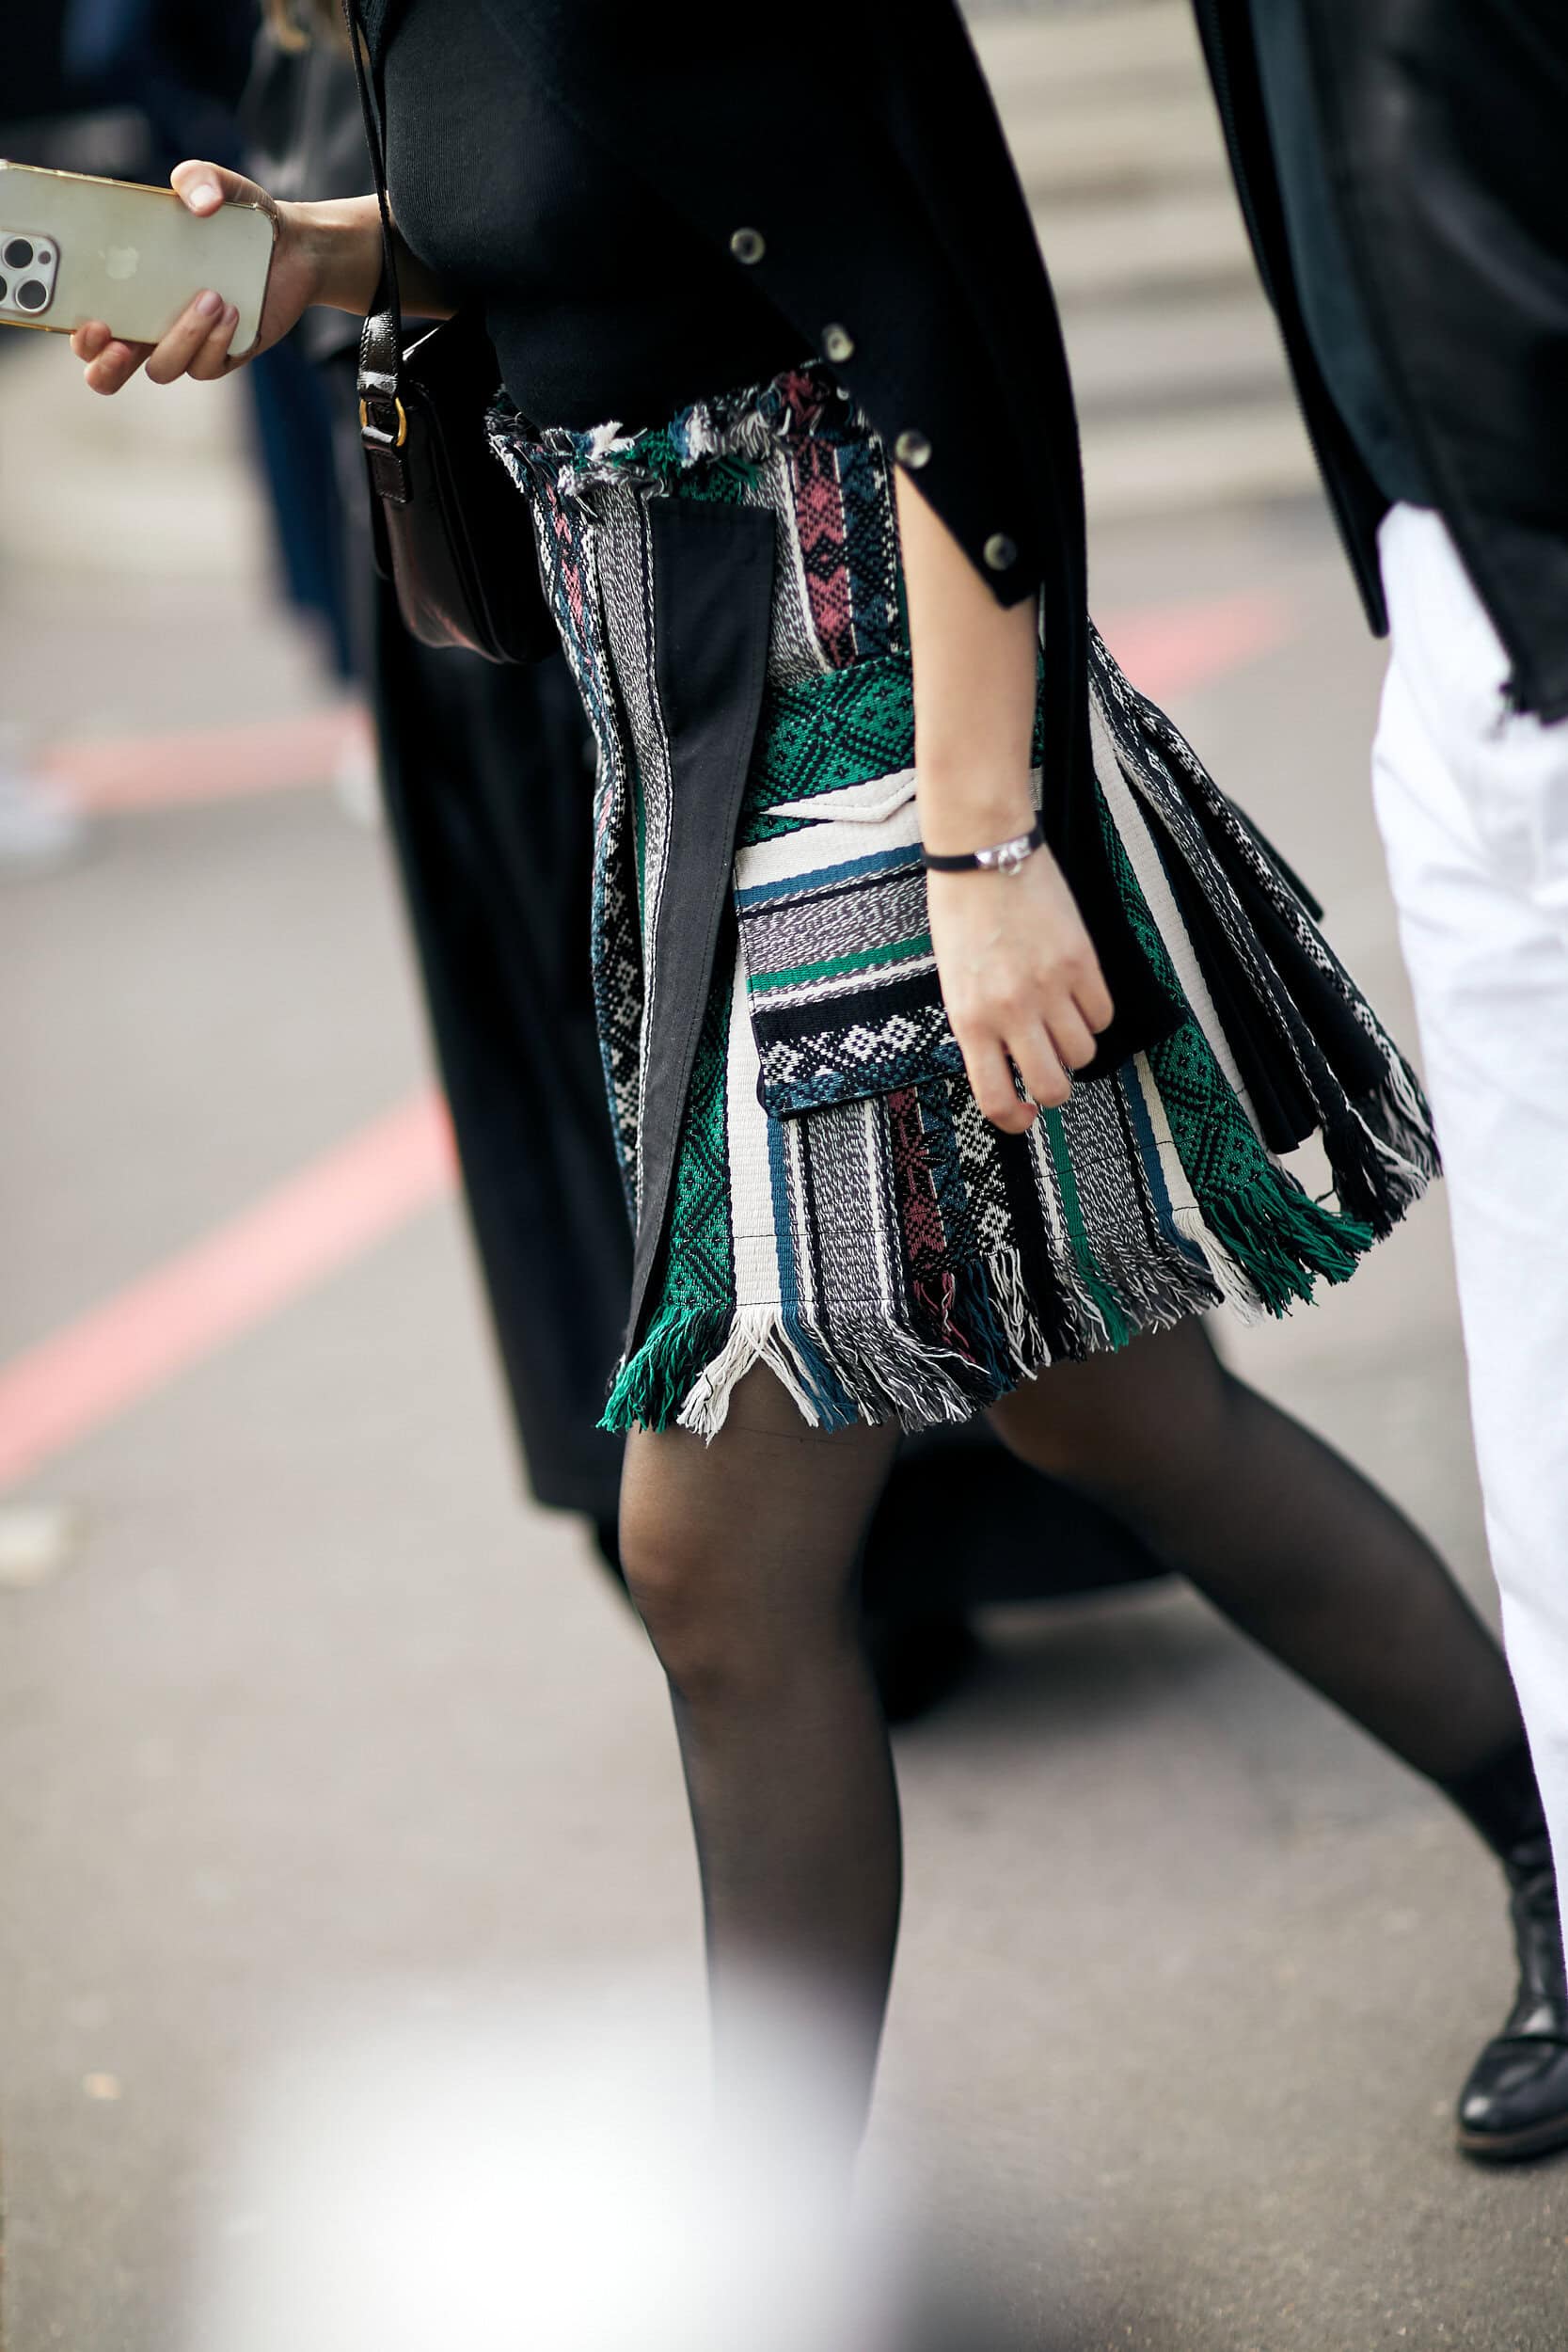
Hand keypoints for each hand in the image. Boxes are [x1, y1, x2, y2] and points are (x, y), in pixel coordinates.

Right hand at [70, 160, 335, 396]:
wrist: (293, 247)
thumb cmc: (239, 220)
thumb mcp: (220, 187)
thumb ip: (199, 177)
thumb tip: (200, 201)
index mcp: (126, 290)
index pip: (85, 324)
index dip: (77, 334)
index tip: (87, 319)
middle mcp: (148, 324)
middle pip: (106, 371)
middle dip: (104, 365)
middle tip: (119, 342)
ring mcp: (184, 344)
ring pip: (162, 367)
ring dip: (180, 337)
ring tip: (211, 297)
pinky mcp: (220, 356)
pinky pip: (205, 367)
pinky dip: (214, 342)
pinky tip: (232, 311)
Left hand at [927, 844, 1113, 1131]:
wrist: (984, 856)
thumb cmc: (960, 917)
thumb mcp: (954, 984)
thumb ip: (980, 1028)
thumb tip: (1010, 1068)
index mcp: (969, 1020)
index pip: (996, 1097)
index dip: (1014, 1120)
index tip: (1023, 1115)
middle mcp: (1010, 1011)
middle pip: (1053, 1086)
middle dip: (1054, 1091)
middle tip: (1050, 1074)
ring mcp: (1049, 987)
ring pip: (1083, 1053)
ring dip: (1075, 1047)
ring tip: (1059, 1022)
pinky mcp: (1081, 961)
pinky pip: (1102, 1014)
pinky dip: (1093, 1015)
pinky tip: (1076, 997)